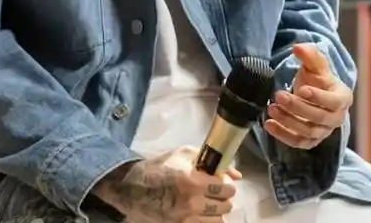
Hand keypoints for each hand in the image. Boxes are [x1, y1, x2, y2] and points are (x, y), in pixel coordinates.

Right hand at [93, 146, 238, 222]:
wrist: (133, 188)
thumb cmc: (160, 167)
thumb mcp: (183, 154)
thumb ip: (211, 161)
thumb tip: (237, 173)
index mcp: (193, 181)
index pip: (226, 189)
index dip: (228, 184)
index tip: (222, 181)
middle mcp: (192, 203)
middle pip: (225, 206)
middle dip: (223, 197)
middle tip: (215, 191)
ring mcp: (186, 219)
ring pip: (219, 221)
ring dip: (217, 211)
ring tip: (208, 203)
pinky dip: (207, 220)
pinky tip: (201, 213)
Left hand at [264, 43, 352, 149]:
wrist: (312, 93)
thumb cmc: (317, 78)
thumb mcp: (315, 64)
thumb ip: (309, 55)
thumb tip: (298, 47)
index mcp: (342, 98)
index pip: (333, 102)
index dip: (319, 98)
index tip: (301, 89)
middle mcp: (336, 118)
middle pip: (319, 118)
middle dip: (297, 108)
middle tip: (279, 95)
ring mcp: (323, 132)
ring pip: (308, 132)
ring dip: (288, 122)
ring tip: (271, 109)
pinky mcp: (310, 140)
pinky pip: (298, 143)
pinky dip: (283, 136)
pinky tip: (269, 125)